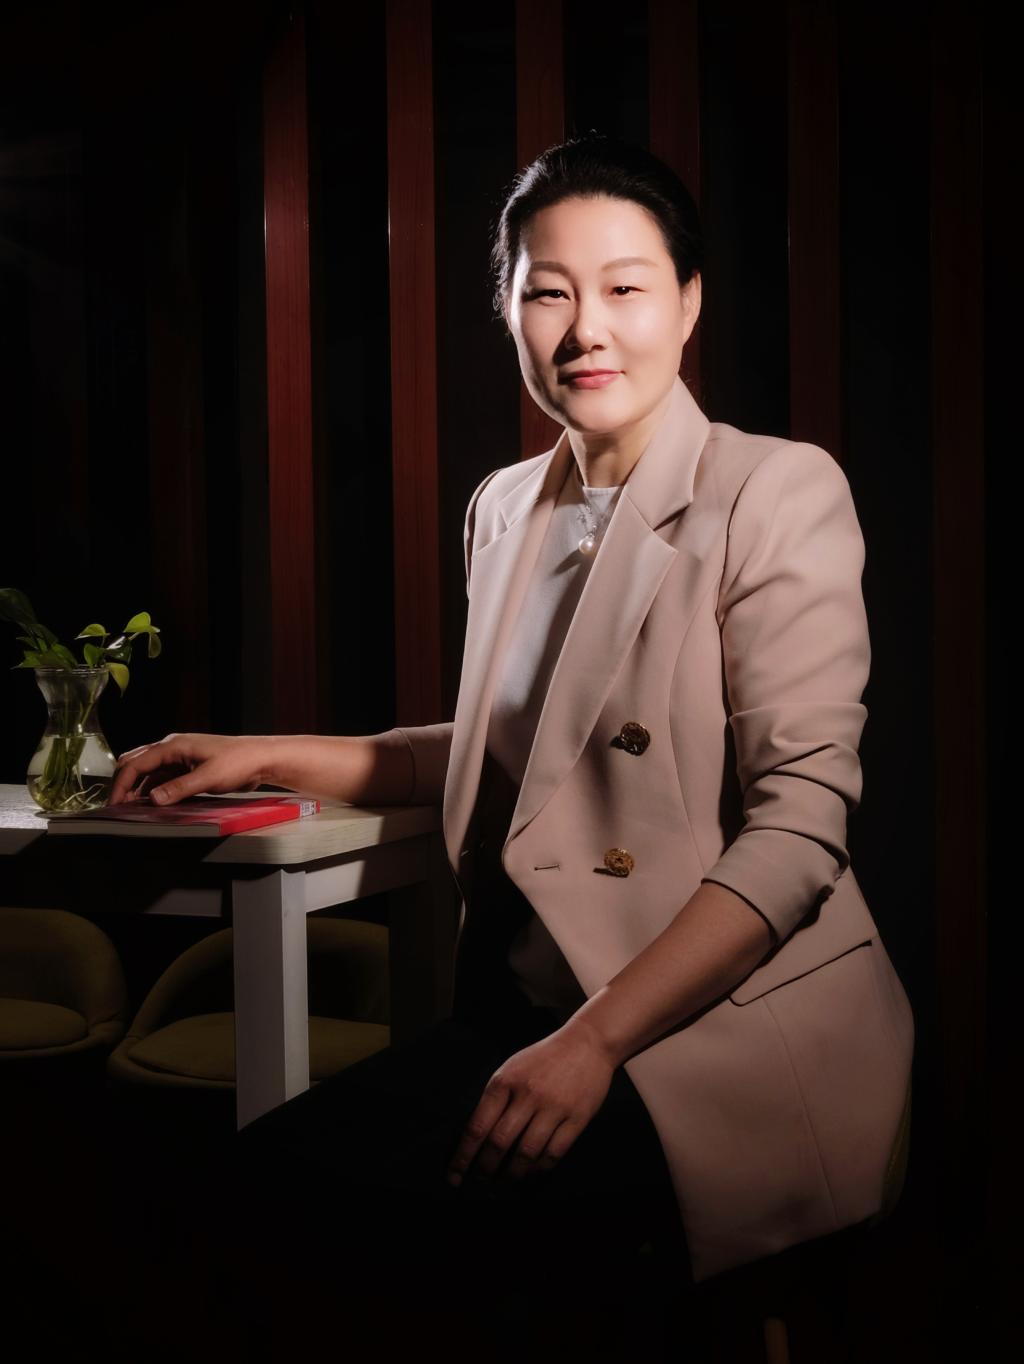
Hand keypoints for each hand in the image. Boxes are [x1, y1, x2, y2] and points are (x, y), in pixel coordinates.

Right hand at [107, 733, 272, 806]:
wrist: (261, 758)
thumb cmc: (240, 761)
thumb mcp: (209, 777)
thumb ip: (180, 788)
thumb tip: (153, 799)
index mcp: (173, 745)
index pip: (135, 763)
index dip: (121, 784)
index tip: (114, 803)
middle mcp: (172, 748)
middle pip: (136, 763)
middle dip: (123, 783)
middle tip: (117, 806)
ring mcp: (180, 757)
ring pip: (148, 771)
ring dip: (137, 788)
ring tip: (131, 808)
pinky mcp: (188, 767)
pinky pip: (162, 778)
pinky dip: (153, 789)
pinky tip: (151, 803)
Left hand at [446, 1020, 615, 1186]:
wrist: (587, 1042)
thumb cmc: (545, 1058)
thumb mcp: (512, 1067)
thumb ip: (495, 1098)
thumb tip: (477, 1137)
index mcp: (505, 1081)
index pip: (477, 1126)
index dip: (463, 1156)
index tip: (455, 1175)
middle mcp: (527, 1094)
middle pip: (499, 1143)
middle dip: (485, 1169)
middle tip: (480, 1181)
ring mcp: (553, 1107)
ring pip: (526, 1153)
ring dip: (513, 1174)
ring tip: (506, 1181)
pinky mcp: (576, 1118)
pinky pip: (554, 1153)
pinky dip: (539, 1169)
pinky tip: (532, 1173)